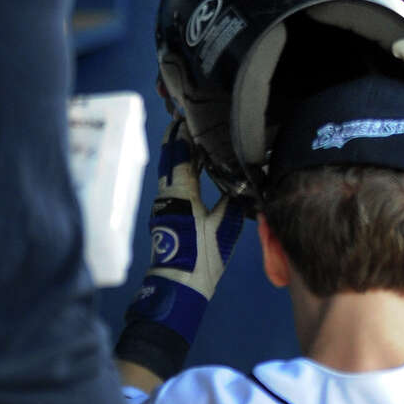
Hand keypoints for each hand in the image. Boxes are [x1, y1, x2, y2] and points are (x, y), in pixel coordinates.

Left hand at [117, 120, 243, 376]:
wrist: (178, 288)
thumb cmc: (202, 259)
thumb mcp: (223, 227)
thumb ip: (231, 201)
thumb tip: (240, 182)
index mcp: (181, 195)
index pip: (180, 156)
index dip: (184, 135)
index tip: (188, 116)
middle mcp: (167, 196)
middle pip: (169, 160)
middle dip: (175, 140)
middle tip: (183, 119)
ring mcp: (164, 206)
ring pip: (167, 172)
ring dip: (175, 154)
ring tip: (186, 139)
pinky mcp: (166, 216)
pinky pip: (171, 185)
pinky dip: (178, 171)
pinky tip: (189, 170)